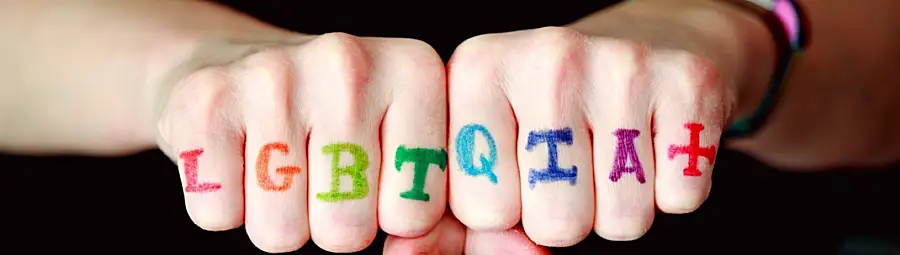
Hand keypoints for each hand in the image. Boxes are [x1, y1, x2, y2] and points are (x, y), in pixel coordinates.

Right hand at [155, 33, 449, 252]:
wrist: (234, 63)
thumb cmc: (334, 117)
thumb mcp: (403, 138)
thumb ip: (428, 190)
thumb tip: (415, 245)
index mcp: (415, 71)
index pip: (415, 215)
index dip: (388, 215)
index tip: (376, 178)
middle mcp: (347, 63)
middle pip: (348, 231)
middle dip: (332, 223)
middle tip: (319, 175)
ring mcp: (273, 76)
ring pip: (282, 233)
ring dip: (277, 219)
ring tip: (278, 167)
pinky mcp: (206, 99)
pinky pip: (218, 215)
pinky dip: (224, 205)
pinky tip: (236, 158)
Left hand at [447, 24, 738, 245]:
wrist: (646, 41)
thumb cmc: (547, 110)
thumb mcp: (484, 145)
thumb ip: (465, 209)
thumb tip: (473, 253)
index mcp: (478, 69)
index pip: (483, 208)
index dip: (505, 209)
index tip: (514, 171)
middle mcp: (547, 57)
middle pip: (554, 223)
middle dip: (563, 215)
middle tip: (570, 165)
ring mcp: (621, 63)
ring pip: (622, 219)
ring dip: (618, 206)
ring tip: (610, 152)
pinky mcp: (689, 80)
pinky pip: (680, 197)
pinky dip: (672, 189)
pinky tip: (655, 144)